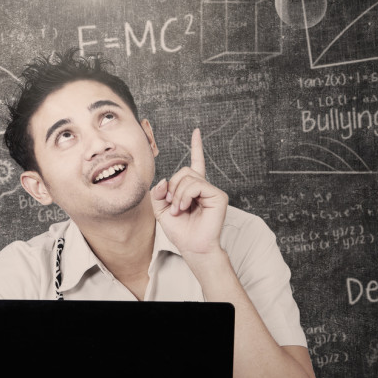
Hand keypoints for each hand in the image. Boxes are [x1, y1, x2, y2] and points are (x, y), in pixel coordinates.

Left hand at [150, 128, 228, 257]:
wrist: (191, 246)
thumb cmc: (179, 230)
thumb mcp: (160, 209)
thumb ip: (158, 192)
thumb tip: (165, 180)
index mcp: (192, 188)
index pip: (196, 163)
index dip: (196, 147)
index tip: (196, 131)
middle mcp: (204, 187)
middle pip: (184, 171)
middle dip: (172, 188)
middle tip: (172, 206)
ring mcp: (212, 191)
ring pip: (188, 178)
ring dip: (178, 194)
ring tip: (178, 209)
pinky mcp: (218, 196)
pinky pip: (196, 185)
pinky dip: (185, 196)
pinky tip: (185, 207)